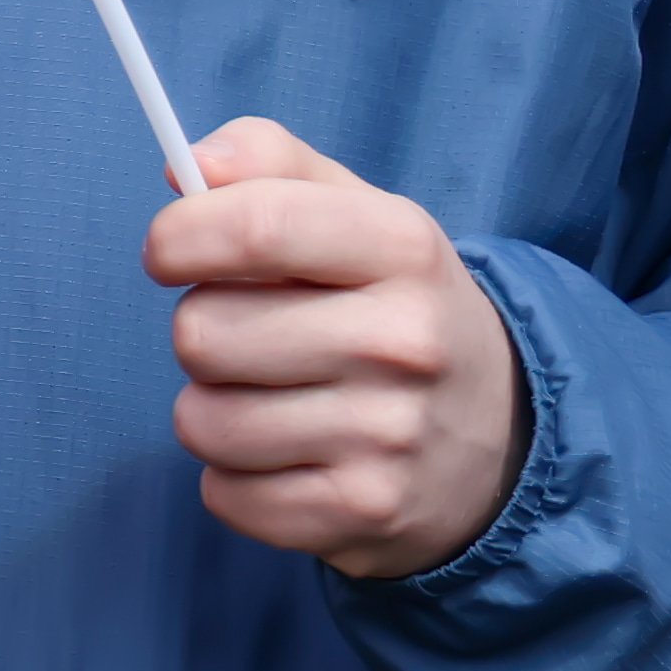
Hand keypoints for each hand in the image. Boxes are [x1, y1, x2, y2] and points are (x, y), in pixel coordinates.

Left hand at [147, 118, 527, 578]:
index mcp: (401, 247)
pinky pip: (225, 495)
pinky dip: (234, 479)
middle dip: (201, 329)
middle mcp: (404, 341)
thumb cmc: (392, 303)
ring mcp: (389, 436)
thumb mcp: (356, 210)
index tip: (168, 252)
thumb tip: (186, 169)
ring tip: (269, 397)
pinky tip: (286, 456)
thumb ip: (267, 160)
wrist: (501, 432)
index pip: (256, 227)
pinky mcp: (365, 511)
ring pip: (202, 421)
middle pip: (204, 332)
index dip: (181, 236)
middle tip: (251, 335)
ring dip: (211, 408)